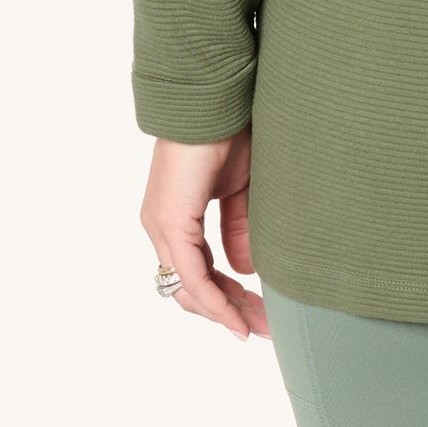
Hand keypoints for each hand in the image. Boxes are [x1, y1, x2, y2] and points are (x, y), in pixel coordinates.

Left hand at [139, 131, 268, 339]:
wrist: (216, 98)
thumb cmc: (229, 131)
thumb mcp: (242, 189)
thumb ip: (239, 228)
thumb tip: (244, 269)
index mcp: (177, 217)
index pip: (198, 272)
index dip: (227, 298)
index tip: (259, 313)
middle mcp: (162, 227)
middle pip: (191, 288)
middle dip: (229, 311)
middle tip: (265, 328)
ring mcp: (162, 225)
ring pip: (188, 287)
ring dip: (224, 310)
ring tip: (258, 325)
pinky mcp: (170, 220)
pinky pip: (190, 274)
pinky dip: (214, 299)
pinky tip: (236, 315)